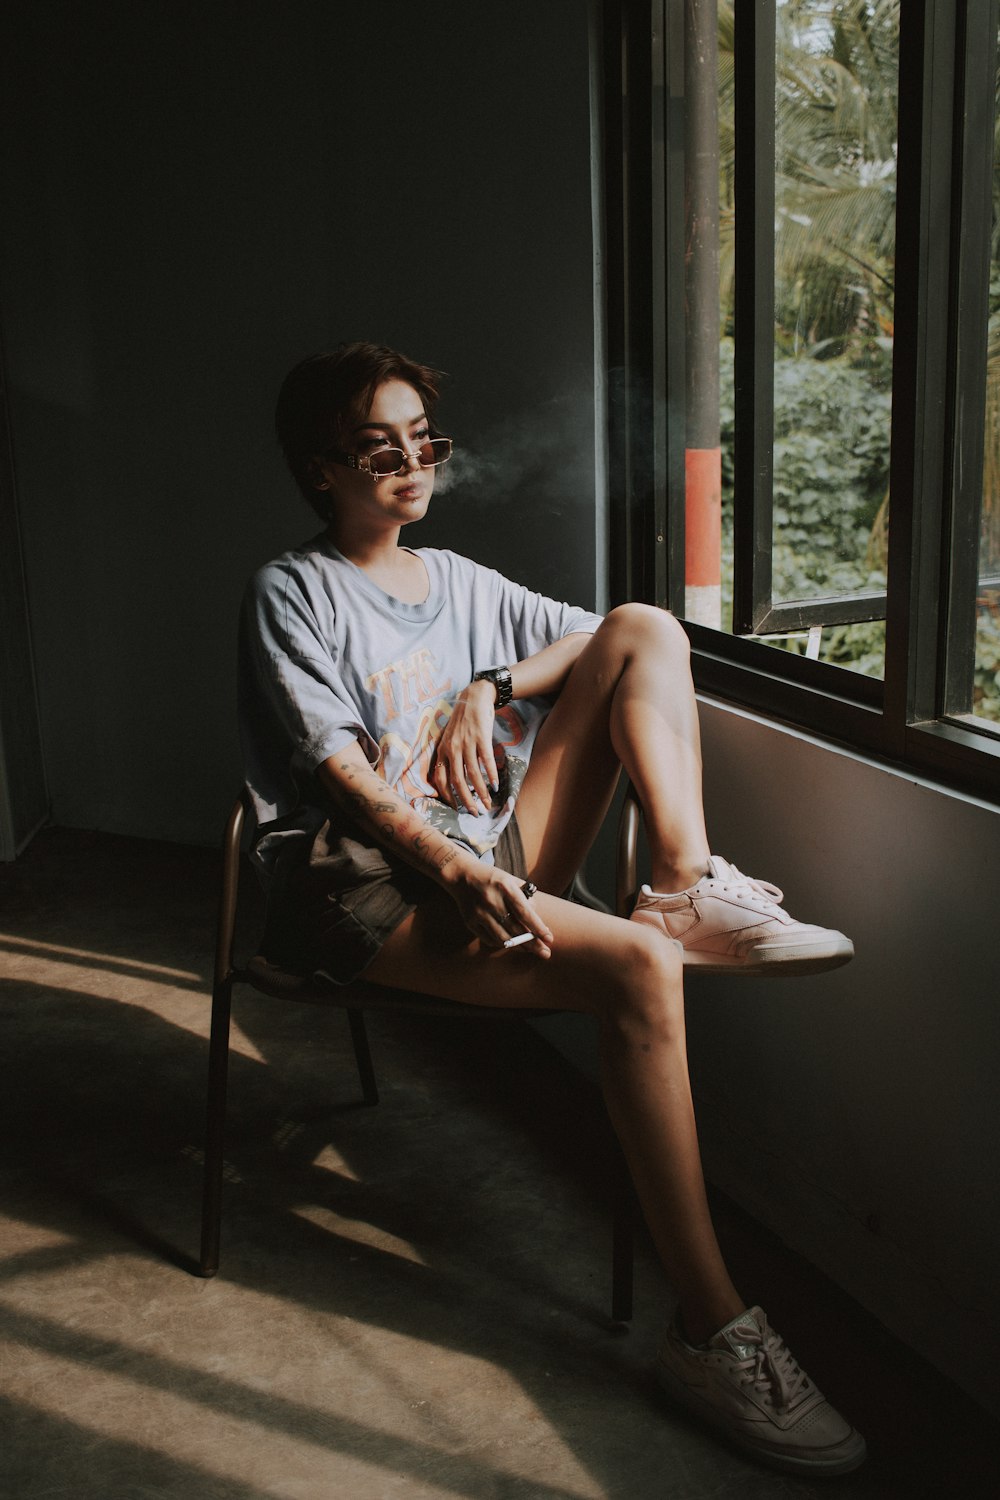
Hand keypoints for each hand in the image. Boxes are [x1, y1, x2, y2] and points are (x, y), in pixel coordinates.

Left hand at [431, 679, 499, 814]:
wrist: (474, 697)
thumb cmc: (462, 720)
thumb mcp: (449, 737)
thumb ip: (449, 755)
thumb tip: (454, 779)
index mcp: (442, 750)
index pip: (440, 778)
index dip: (447, 796)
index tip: (456, 808)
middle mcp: (452, 748)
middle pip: (457, 780)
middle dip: (466, 800)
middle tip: (474, 813)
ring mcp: (467, 742)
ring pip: (472, 774)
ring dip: (481, 792)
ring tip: (488, 803)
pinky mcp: (481, 737)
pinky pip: (486, 761)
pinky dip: (491, 775)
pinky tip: (496, 786)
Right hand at [449, 864, 552, 957]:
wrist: (462, 875)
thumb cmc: (493, 879)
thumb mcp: (511, 880)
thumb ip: (526, 898)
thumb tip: (538, 920)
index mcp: (505, 887)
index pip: (525, 912)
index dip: (538, 928)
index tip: (549, 939)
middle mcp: (492, 900)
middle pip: (516, 928)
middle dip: (533, 943)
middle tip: (545, 952)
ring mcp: (479, 912)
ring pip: (502, 937)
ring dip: (519, 947)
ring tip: (530, 951)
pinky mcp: (470, 921)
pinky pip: (489, 939)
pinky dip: (502, 943)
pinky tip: (512, 944)